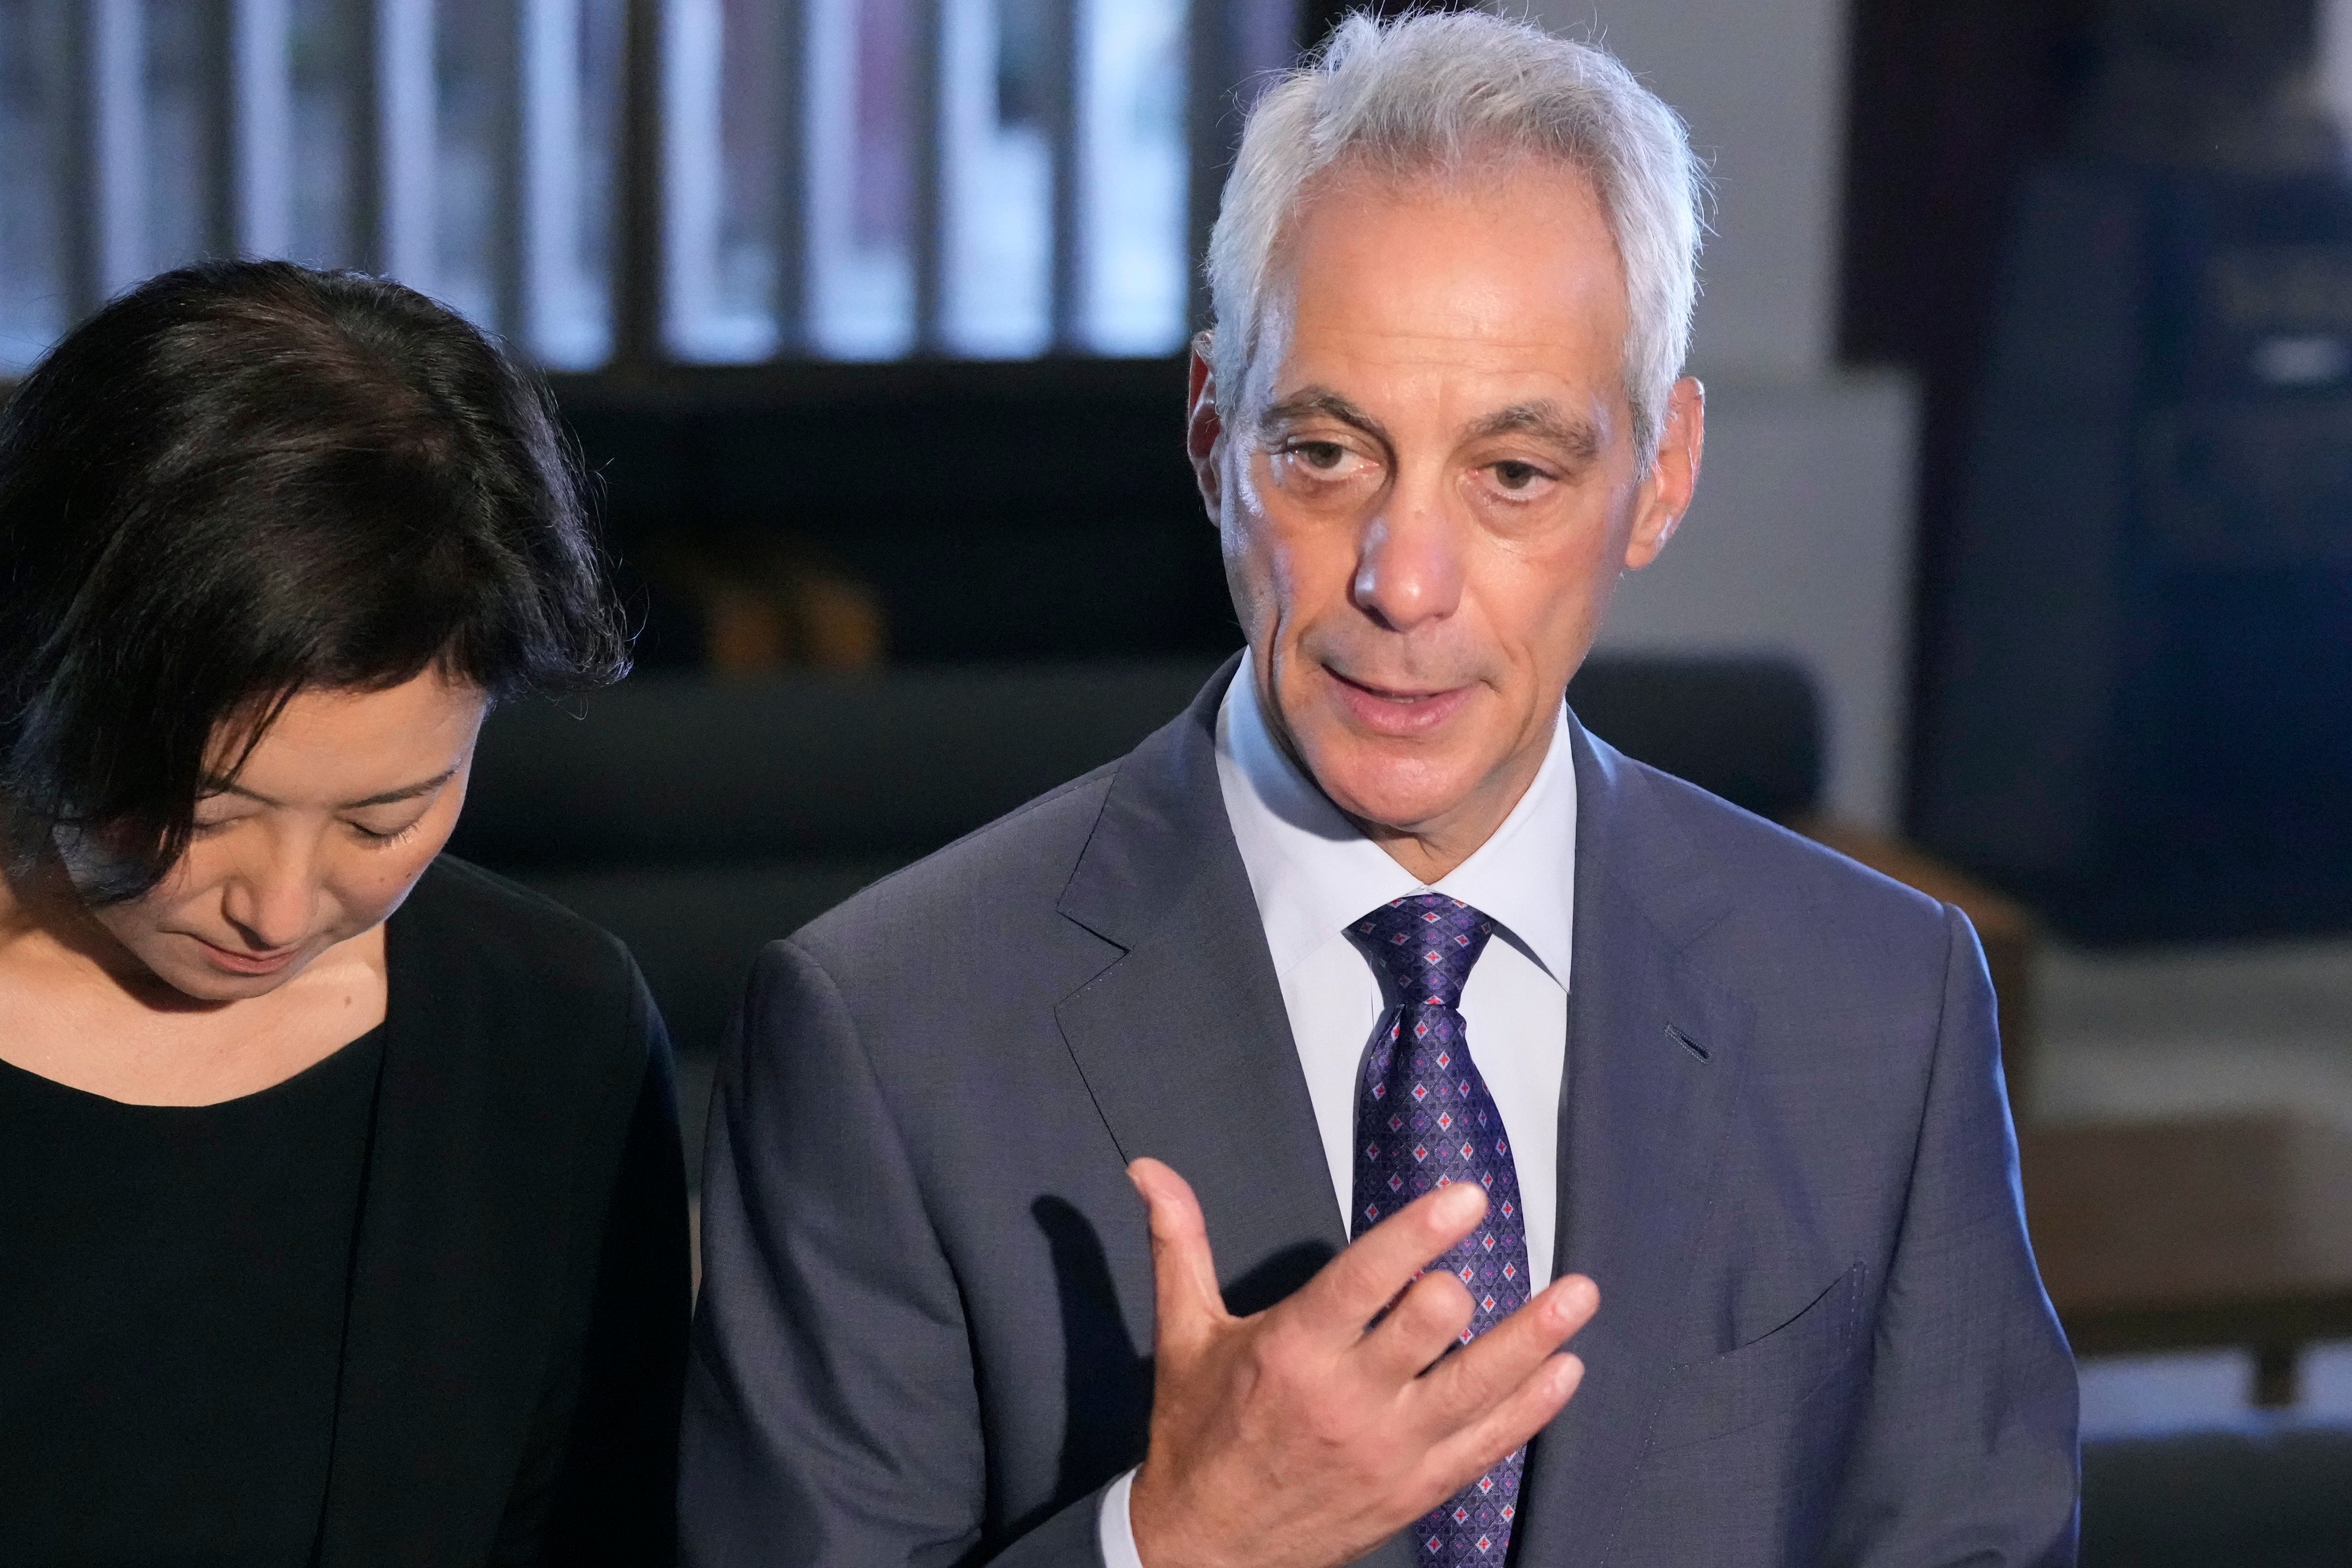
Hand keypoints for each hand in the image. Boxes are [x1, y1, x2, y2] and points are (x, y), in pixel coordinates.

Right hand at [1124, 1158, 1597, 1567]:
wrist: (1204, 1551)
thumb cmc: (1198, 1430)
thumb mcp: (1185, 1333)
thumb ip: (1179, 1243)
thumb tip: (1148, 1168)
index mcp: (1291, 1351)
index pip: (1365, 1280)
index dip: (1418, 1234)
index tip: (1467, 1196)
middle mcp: (1347, 1400)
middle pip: (1429, 1329)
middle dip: (1460, 1287)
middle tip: (1485, 1250)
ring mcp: (1389, 1451)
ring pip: (1477, 1386)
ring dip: (1533, 1338)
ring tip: (1580, 1294)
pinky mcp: (1416, 1490)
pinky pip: (1487, 1446)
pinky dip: (1531, 1409)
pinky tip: (1565, 1370)